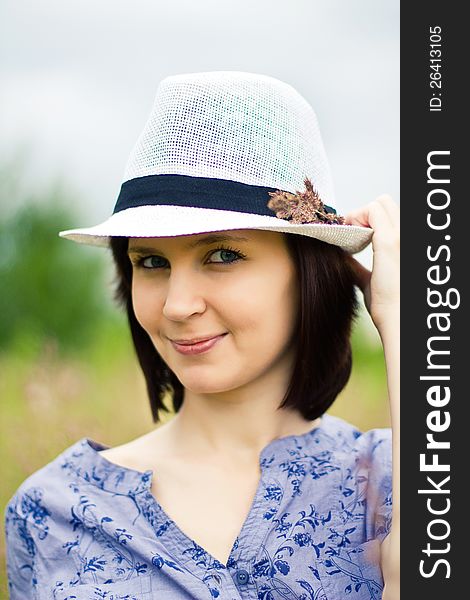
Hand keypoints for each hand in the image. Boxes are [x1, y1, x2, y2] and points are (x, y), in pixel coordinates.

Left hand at [344, 195, 399, 330]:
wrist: (397, 318)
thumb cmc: (388, 304)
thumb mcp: (372, 280)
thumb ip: (360, 268)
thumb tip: (345, 261)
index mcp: (405, 242)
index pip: (388, 213)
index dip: (367, 219)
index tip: (352, 236)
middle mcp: (407, 234)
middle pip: (385, 202)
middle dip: (363, 213)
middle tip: (349, 234)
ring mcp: (401, 235)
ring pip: (379, 202)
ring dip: (360, 215)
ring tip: (349, 236)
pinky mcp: (390, 241)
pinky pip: (371, 210)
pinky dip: (356, 218)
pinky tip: (348, 238)